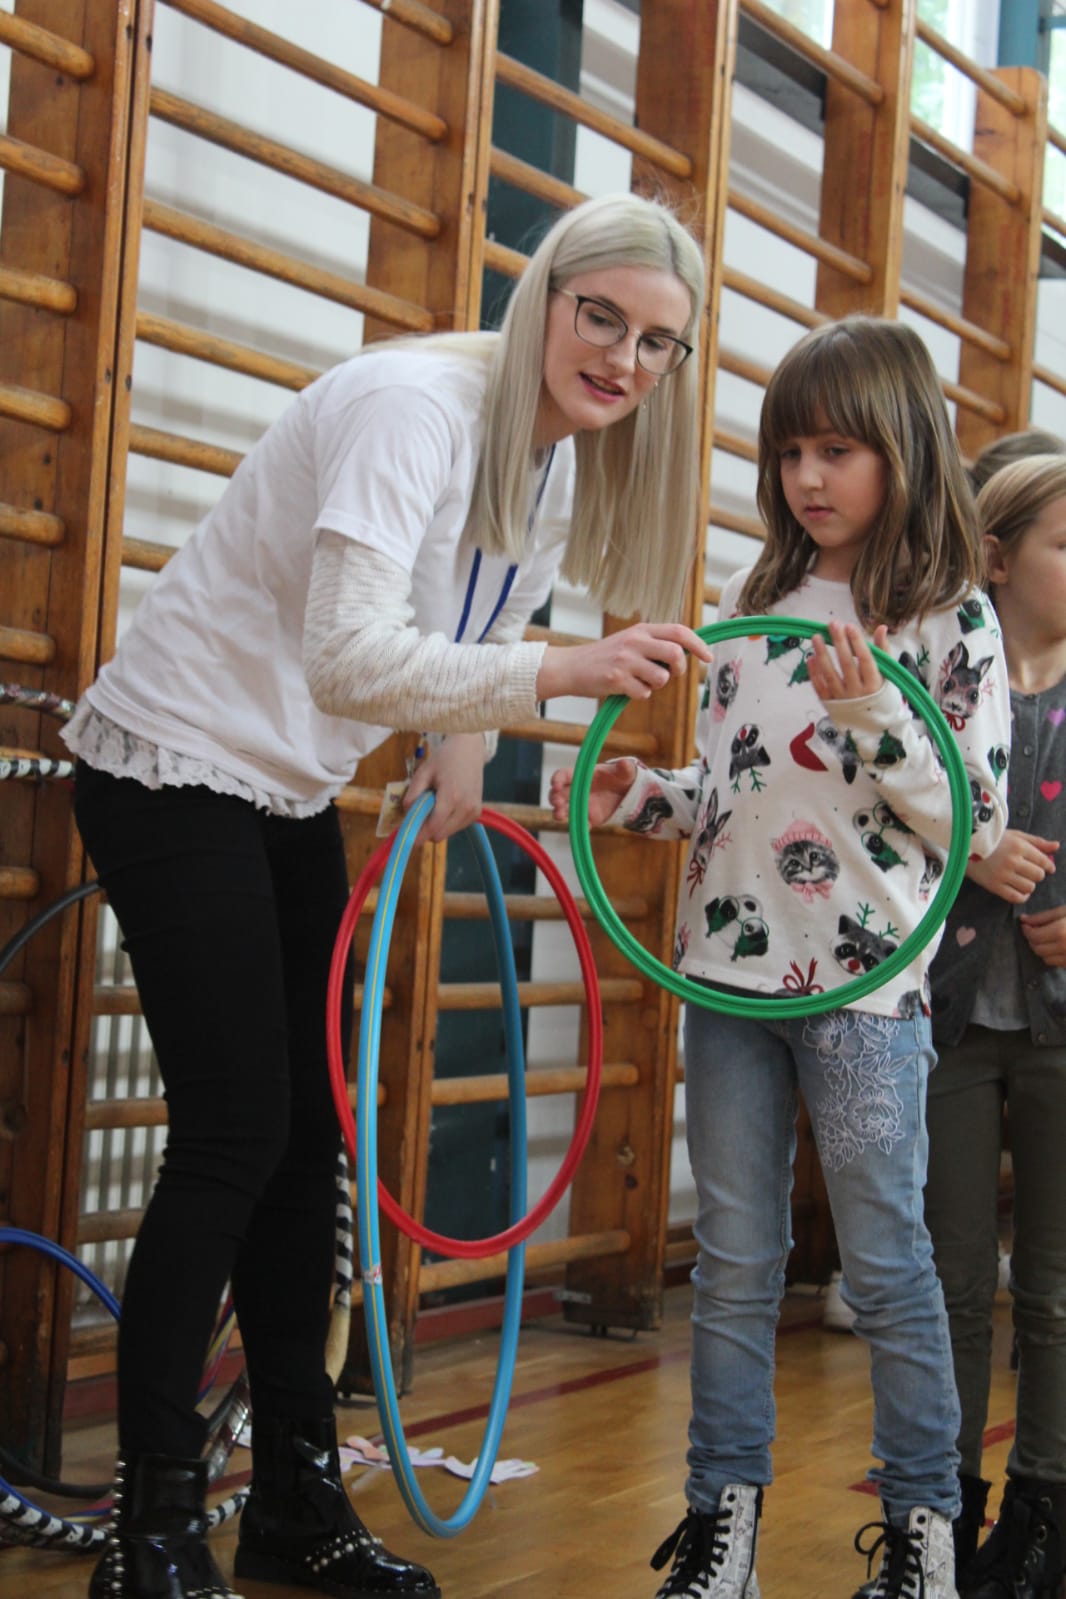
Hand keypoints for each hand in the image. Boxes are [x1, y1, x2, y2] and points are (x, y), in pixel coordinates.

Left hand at [403, 733, 484, 842]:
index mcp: (451, 797)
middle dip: (426, 829)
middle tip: (420, 812)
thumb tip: (407, 814)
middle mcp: (465, 808)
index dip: (417, 835)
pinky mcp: (477, 813)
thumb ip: (412, 794)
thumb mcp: (423, 772)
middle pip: (439, 835)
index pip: (432, 828)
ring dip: (437, 825)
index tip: (406, 837)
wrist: (468, 749)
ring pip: (447, 833)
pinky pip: (456, 827)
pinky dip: (447, 822)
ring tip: (436, 803)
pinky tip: (447, 805)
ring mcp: (473, 812)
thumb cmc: (444, 758)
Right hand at [535, 623, 711, 703]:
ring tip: (638, 681)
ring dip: (655, 685)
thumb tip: (686, 653)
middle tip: (670, 675)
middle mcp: (635, 642)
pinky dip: (639, 695)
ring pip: (661, 678)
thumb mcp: (630, 641)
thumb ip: (654, 644)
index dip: (698, 645)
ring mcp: (626, 660)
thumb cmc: (604, 657)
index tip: (708, 657)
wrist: (571, 667)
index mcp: (641, 630)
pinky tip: (624, 688)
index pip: (679, 632)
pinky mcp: (616, 679)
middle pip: (676, 655)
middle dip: (679, 671)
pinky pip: (643, 693)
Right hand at [548, 759, 636, 825]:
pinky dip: (579, 826)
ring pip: (564, 810)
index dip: (557, 779)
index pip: (563, 775)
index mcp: (581, 776)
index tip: (555, 784)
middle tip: (557, 802)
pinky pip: (581, 824)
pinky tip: (581, 827)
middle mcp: (576, 791)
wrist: (627, 793)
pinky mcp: (588, 818)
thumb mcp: (625, 771)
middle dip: (554, 798)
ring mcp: (581, 805)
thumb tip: (625, 763)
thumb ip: (625, 768)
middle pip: (558, 794)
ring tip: (559, 816)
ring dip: (559, 812)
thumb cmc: (621, 777)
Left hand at [808, 621, 887, 703]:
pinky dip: (814, 672)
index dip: (857, 642)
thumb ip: (883, 650)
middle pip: (846, 664)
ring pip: (830, 674)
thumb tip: (881, 627)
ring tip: (816, 637)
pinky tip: (811, 657)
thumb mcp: (887, 674)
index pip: (865, 659)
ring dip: (822, 654)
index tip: (849, 626)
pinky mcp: (830, 704)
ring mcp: (842, 699)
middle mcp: (858, 692)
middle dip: (839, 643)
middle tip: (833, 624)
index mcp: (875, 684)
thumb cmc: (880, 694)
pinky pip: (819, 687)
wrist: (873, 725)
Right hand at [967, 830, 1057, 903]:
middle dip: (1037, 875)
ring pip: (1029, 887)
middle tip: (1030, 872)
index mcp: (1019, 846)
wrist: (966, 845)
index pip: (1043, 861)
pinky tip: (1020, 892)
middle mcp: (1012, 861)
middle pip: (1038, 876)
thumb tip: (1057, 846)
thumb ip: (1037, 842)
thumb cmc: (993, 839)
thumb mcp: (1016, 835)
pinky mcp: (994, 886)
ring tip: (1022, 880)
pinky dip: (1022, 897)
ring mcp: (1003, 874)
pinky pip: (1015, 897)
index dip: (1048, 866)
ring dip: (1029, 885)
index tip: (1048, 868)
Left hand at [1020, 903, 1065, 966]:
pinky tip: (1055, 947)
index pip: (1034, 936)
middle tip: (1035, 931)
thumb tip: (1023, 919)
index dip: (1027, 931)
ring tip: (1047, 938)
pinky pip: (1055, 964)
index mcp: (1061, 931)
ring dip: (1041, 949)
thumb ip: (1042, 916)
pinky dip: (1051, 956)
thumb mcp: (1064, 911)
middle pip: (1037, 948)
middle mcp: (1064, 947)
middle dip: (1033, 940)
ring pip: (1045, 958)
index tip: (1026, 925)